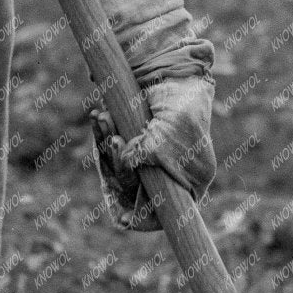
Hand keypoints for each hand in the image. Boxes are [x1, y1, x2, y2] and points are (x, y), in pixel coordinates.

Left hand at [89, 74, 215, 233]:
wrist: (175, 71)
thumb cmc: (180, 107)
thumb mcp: (168, 134)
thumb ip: (147, 154)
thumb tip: (125, 162)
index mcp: (193, 180)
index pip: (165, 212)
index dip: (144, 218)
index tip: (124, 220)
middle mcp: (172, 174)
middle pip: (136, 189)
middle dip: (119, 167)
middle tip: (114, 141)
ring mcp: (151, 158)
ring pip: (120, 167)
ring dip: (108, 146)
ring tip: (103, 119)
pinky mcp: (134, 140)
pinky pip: (113, 148)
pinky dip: (104, 133)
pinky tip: (99, 118)